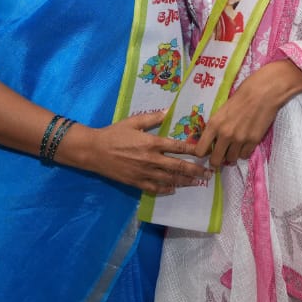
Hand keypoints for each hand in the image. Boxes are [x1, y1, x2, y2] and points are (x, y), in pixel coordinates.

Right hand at [61, 109, 204, 193]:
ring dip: (184, 181)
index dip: (193, 150)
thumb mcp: (132, 122)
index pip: (178, 147)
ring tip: (196, 183)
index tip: (204, 152)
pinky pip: (154, 188)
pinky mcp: (136, 182)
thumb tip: (168, 112)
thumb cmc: (113, 133)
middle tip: (208, 174)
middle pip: (178, 166)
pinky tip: (173, 189)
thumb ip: (151, 118)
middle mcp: (151, 159)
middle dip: (195, 170)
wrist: (94, 151)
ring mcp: (144, 172)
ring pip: (169, 179)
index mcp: (151, 143)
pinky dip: (166, 189)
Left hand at [193, 60, 301, 168]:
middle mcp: (225, 134)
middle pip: (215, 161)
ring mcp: (240, 139)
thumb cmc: (242, 95)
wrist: (263, 92)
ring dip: (232, 155)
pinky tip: (245, 143)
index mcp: (214, 124)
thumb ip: (216, 125)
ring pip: (231, 159)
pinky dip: (243, 151)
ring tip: (235, 146)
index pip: (200, 150)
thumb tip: (212, 140)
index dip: (201, 153)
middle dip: (216, 160)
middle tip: (220, 155)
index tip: (206, 152)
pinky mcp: (253, 141)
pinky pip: (244, 155)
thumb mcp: (222, 109)